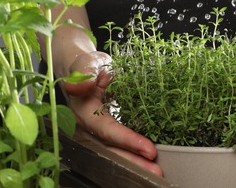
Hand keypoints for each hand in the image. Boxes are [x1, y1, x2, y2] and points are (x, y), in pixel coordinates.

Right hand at [61, 51, 162, 176]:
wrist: (83, 72)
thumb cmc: (88, 68)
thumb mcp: (88, 64)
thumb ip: (86, 72)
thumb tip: (79, 84)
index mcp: (83, 111)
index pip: (107, 130)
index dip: (128, 141)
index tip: (149, 149)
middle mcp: (85, 129)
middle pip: (110, 150)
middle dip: (133, 162)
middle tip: (156, 171)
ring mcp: (93, 135)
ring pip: (113, 154)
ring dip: (134, 164)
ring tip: (155, 171)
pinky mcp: (102, 137)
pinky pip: (116, 150)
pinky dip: (132, 157)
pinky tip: (148, 163)